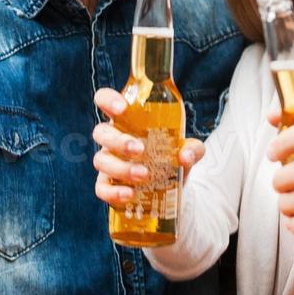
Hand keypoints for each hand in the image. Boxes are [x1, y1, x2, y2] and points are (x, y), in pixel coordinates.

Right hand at [92, 87, 202, 207]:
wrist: (171, 189)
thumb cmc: (170, 158)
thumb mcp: (185, 149)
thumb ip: (192, 148)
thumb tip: (185, 156)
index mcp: (126, 121)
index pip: (105, 101)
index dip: (108, 100)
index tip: (122, 108)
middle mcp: (113, 140)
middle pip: (101, 133)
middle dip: (119, 141)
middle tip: (140, 150)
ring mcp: (108, 163)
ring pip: (101, 161)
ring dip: (121, 168)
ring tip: (144, 175)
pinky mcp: (108, 186)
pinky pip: (101, 188)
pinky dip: (114, 192)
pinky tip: (130, 194)